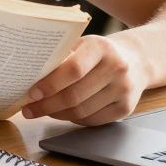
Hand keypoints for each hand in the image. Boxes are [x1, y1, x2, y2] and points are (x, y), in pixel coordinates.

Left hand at [21, 35, 147, 125]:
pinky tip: (63, 113)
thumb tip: (30, 76)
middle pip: (75, 95)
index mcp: (101, 47)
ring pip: (82, 111)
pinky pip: (92, 120)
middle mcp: (116, 68)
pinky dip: (73, 119)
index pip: (73, 69)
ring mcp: (123, 89)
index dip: (50, 84)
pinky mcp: (126, 108)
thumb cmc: (99, 52)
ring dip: (57, 114)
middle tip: (29, 109)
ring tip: (42, 111)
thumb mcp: (82, 44)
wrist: (135, 60)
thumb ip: (61, 57)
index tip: (31, 93)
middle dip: (47, 105)